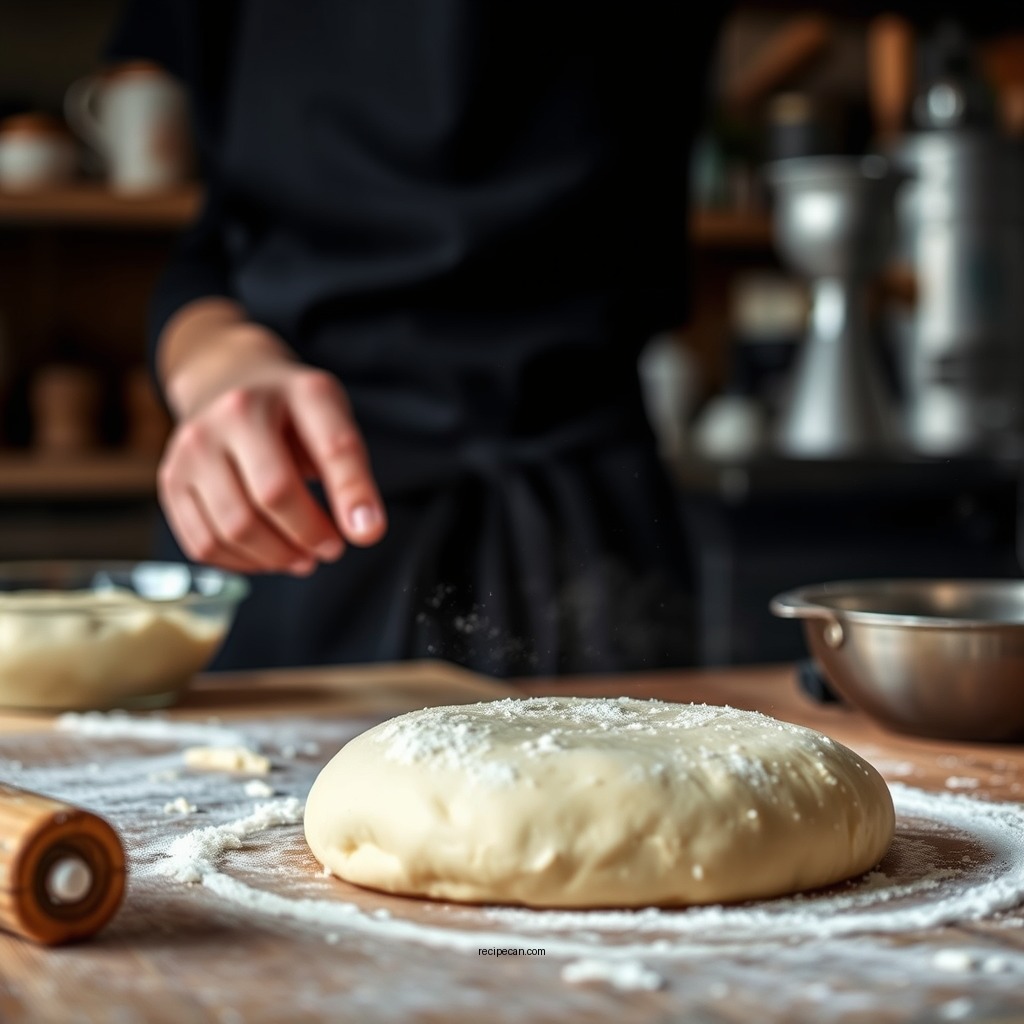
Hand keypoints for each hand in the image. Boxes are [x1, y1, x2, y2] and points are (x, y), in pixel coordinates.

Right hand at [157, 311, 386, 575]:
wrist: (227, 380)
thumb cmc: (291, 411)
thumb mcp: (330, 419)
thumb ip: (351, 473)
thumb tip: (365, 532)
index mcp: (295, 391)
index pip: (332, 446)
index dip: (352, 494)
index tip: (367, 535)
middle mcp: (234, 411)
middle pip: (272, 495)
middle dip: (309, 535)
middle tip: (330, 547)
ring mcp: (193, 445)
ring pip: (234, 528)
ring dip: (276, 557)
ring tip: (301, 556)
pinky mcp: (171, 478)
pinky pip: (203, 543)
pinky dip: (241, 563)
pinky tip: (265, 556)